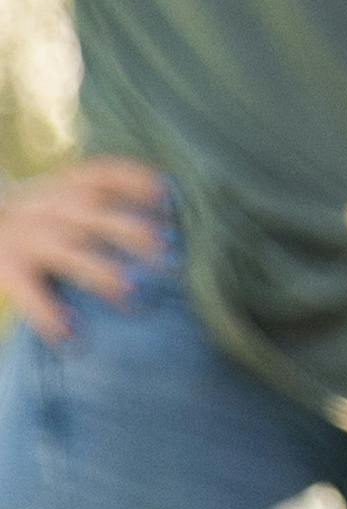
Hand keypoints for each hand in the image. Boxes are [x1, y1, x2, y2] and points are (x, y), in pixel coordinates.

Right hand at [0, 159, 168, 344]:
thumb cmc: (37, 211)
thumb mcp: (63, 188)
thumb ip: (101, 190)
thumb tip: (166, 198)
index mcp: (66, 184)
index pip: (106, 173)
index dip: (138, 182)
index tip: (167, 196)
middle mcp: (50, 208)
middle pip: (98, 215)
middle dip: (135, 233)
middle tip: (168, 257)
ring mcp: (30, 239)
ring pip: (72, 254)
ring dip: (103, 274)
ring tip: (130, 295)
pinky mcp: (9, 270)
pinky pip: (31, 295)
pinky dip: (49, 316)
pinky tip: (71, 335)